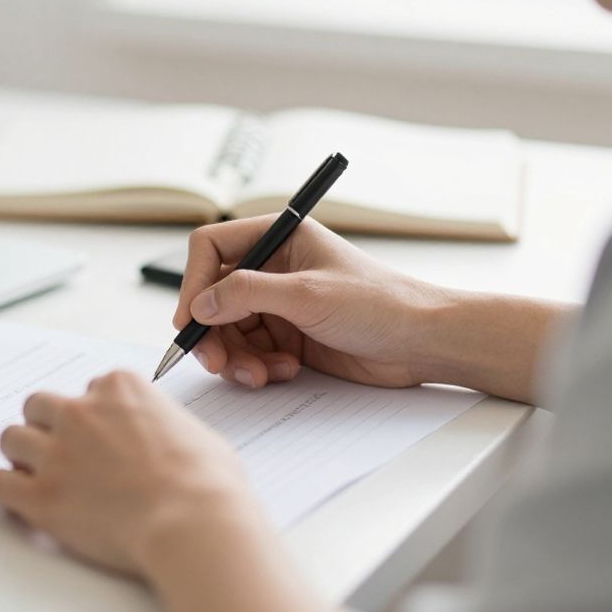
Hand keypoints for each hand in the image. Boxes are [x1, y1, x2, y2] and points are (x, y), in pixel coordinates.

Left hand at [0, 370, 252, 574]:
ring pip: (10, 438)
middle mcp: (81, 412)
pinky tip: (24, 502)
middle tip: (64, 455)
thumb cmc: (208, 484)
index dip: (95, 418)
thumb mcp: (196, 432)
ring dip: (22, 456)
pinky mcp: (40, 496)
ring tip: (40, 478)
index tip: (104, 439)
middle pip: (38, 406)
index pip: (89, 391)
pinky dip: (8, 491)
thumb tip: (165, 438)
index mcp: (120, 389)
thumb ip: (164, 423)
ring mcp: (56, 453)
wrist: (194, 524)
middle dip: (47, 428)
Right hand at [177, 215, 446, 388]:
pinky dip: (256, 367)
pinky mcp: (287, 336)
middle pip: (212, 297)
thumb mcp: (308, 294)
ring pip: (227, 330)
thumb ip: (247, 294)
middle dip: (212, 333)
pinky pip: (249, 352)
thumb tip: (199, 305)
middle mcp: (273, 268)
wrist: (423, 343)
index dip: (193, 283)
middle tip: (216, 363)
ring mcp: (278, 304)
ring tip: (260, 374)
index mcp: (279, 238)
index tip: (189, 319)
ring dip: (236, 357)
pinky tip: (284, 371)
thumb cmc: (381, 304)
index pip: (211, 248)